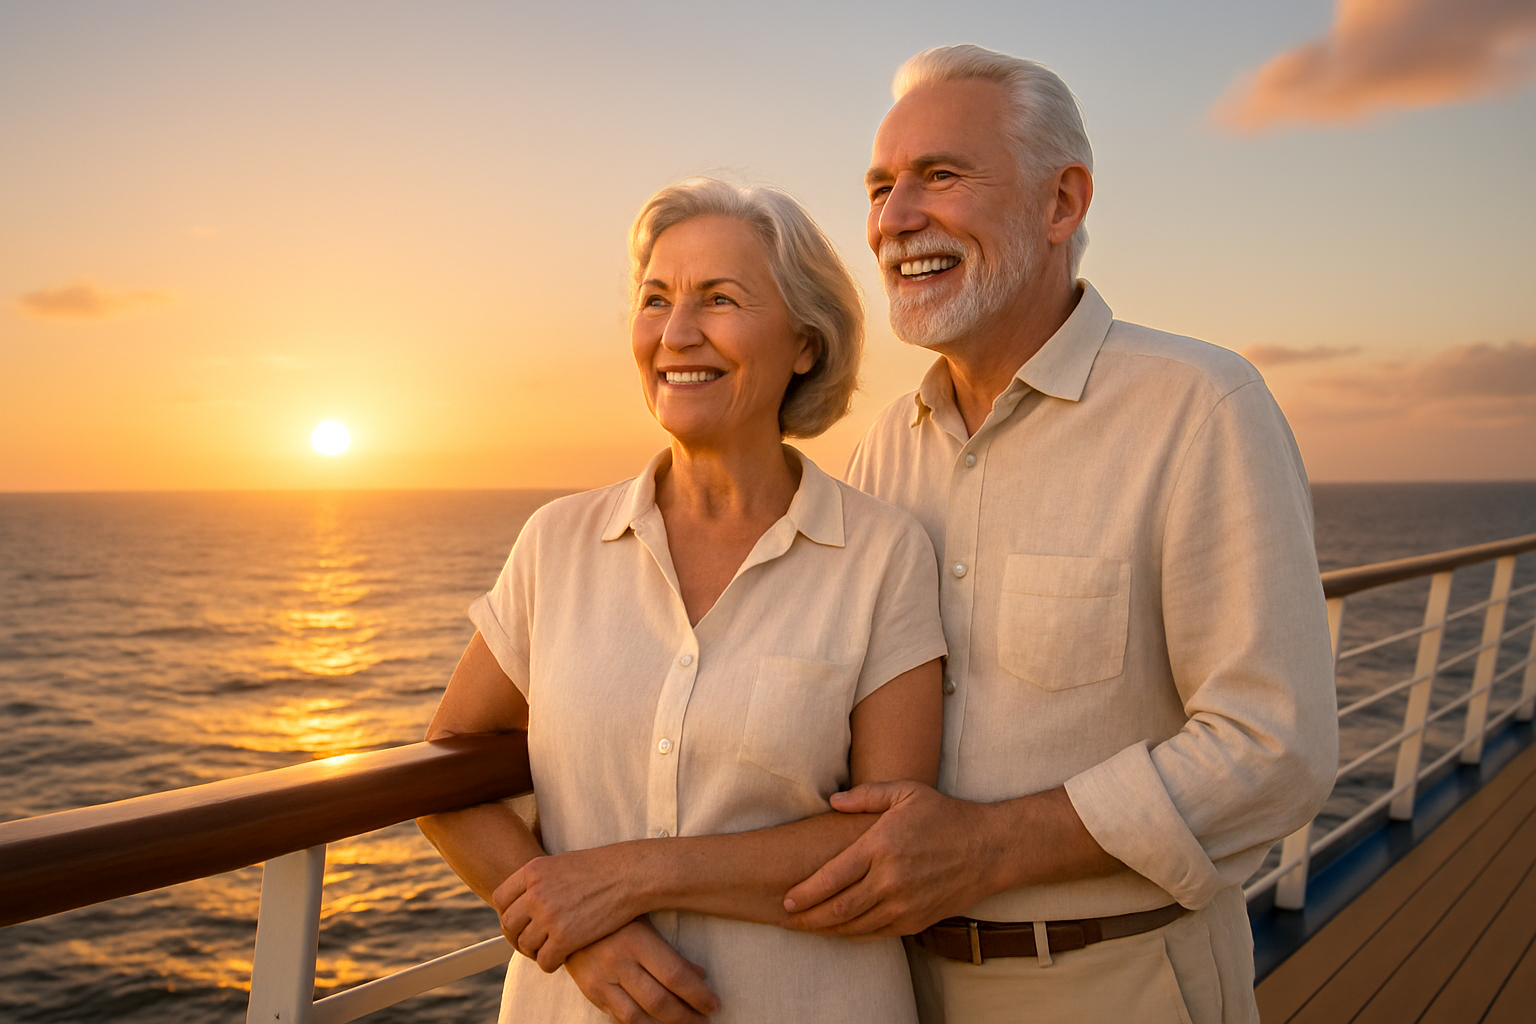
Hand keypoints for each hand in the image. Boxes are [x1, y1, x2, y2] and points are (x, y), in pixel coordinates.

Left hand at [494, 847, 642, 970]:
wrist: (629, 876)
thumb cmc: (600, 869)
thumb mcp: (560, 863)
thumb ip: (538, 880)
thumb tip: (523, 900)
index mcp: (533, 871)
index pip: (501, 898)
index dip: (507, 913)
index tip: (519, 921)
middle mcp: (535, 893)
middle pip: (508, 924)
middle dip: (517, 936)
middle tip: (531, 941)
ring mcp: (549, 916)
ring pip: (526, 945)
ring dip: (535, 951)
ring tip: (549, 949)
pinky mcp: (565, 938)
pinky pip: (544, 960)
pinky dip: (550, 964)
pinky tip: (561, 959)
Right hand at [565, 919, 719, 1023]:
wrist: (566, 913)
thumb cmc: (615, 912)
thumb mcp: (645, 920)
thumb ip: (671, 951)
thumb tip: (700, 975)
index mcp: (636, 939)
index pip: (675, 975)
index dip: (698, 995)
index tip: (714, 1004)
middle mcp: (618, 962)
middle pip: (659, 1001)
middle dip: (687, 1017)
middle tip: (705, 1020)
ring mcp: (601, 980)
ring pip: (638, 1017)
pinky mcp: (591, 992)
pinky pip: (619, 1017)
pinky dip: (641, 1023)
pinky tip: (657, 1022)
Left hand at [781, 780, 1001, 937]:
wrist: (988, 848)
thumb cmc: (944, 816)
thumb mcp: (906, 792)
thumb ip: (866, 794)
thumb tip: (832, 802)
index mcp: (881, 847)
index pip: (831, 878)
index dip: (805, 893)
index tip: (787, 899)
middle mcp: (890, 880)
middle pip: (837, 908)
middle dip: (808, 918)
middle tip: (787, 919)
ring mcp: (904, 904)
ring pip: (855, 926)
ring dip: (827, 930)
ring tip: (807, 928)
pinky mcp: (916, 921)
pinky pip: (876, 934)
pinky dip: (853, 936)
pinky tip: (840, 931)